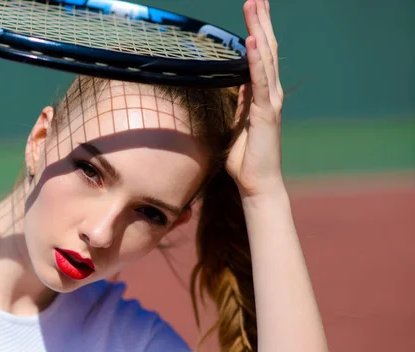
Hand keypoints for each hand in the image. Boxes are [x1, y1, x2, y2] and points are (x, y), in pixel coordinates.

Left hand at [226, 0, 284, 198]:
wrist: (257, 182)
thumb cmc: (247, 157)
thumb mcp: (238, 122)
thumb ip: (239, 102)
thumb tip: (233, 84)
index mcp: (262, 94)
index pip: (261, 56)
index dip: (258, 31)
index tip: (253, 9)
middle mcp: (270, 93)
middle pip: (267, 49)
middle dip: (261, 21)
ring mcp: (270, 101)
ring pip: (266, 58)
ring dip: (259, 29)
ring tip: (254, 4)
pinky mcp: (266, 112)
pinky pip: (260, 81)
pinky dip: (257, 59)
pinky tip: (252, 40)